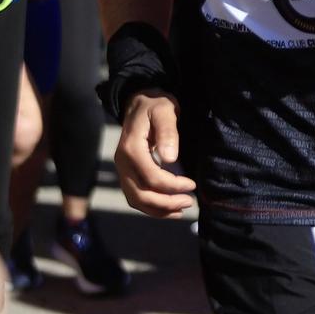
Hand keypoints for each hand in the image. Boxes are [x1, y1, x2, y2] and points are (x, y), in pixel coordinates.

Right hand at [113, 92, 193, 217]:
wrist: (139, 103)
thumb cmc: (155, 106)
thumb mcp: (165, 111)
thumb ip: (167, 132)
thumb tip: (170, 158)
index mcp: (131, 148)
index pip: (151, 177)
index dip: (172, 186)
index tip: (192, 184)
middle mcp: (122, 162)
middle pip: (141, 194)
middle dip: (166, 203)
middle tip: (189, 201)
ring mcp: (121, 170)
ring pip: (136, 200)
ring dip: (158, 210)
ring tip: (180, 210)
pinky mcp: (126, 174)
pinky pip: (134, 197)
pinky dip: (150, 207)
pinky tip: (167, 208)